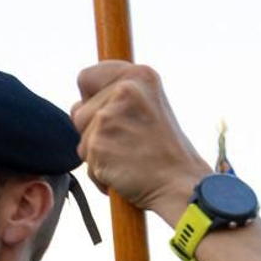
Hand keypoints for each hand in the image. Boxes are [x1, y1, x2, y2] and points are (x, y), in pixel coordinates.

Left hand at [70, 62, 209, 224]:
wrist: (181, 185)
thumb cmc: (166, 152)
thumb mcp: (150, 106)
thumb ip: (117, 97)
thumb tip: (79, 103)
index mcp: (139, 75)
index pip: (86, 77)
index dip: (91, 99)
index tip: (111, 115)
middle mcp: (124, 90)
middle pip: (78, 110)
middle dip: (93, 130)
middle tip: (127, 142)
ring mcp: (109, 117)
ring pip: (81, 138)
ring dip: (97, 153)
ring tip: (128, 157)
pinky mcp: (98, 145)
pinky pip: (86, 162)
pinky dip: (100, 174)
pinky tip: (125, 173)